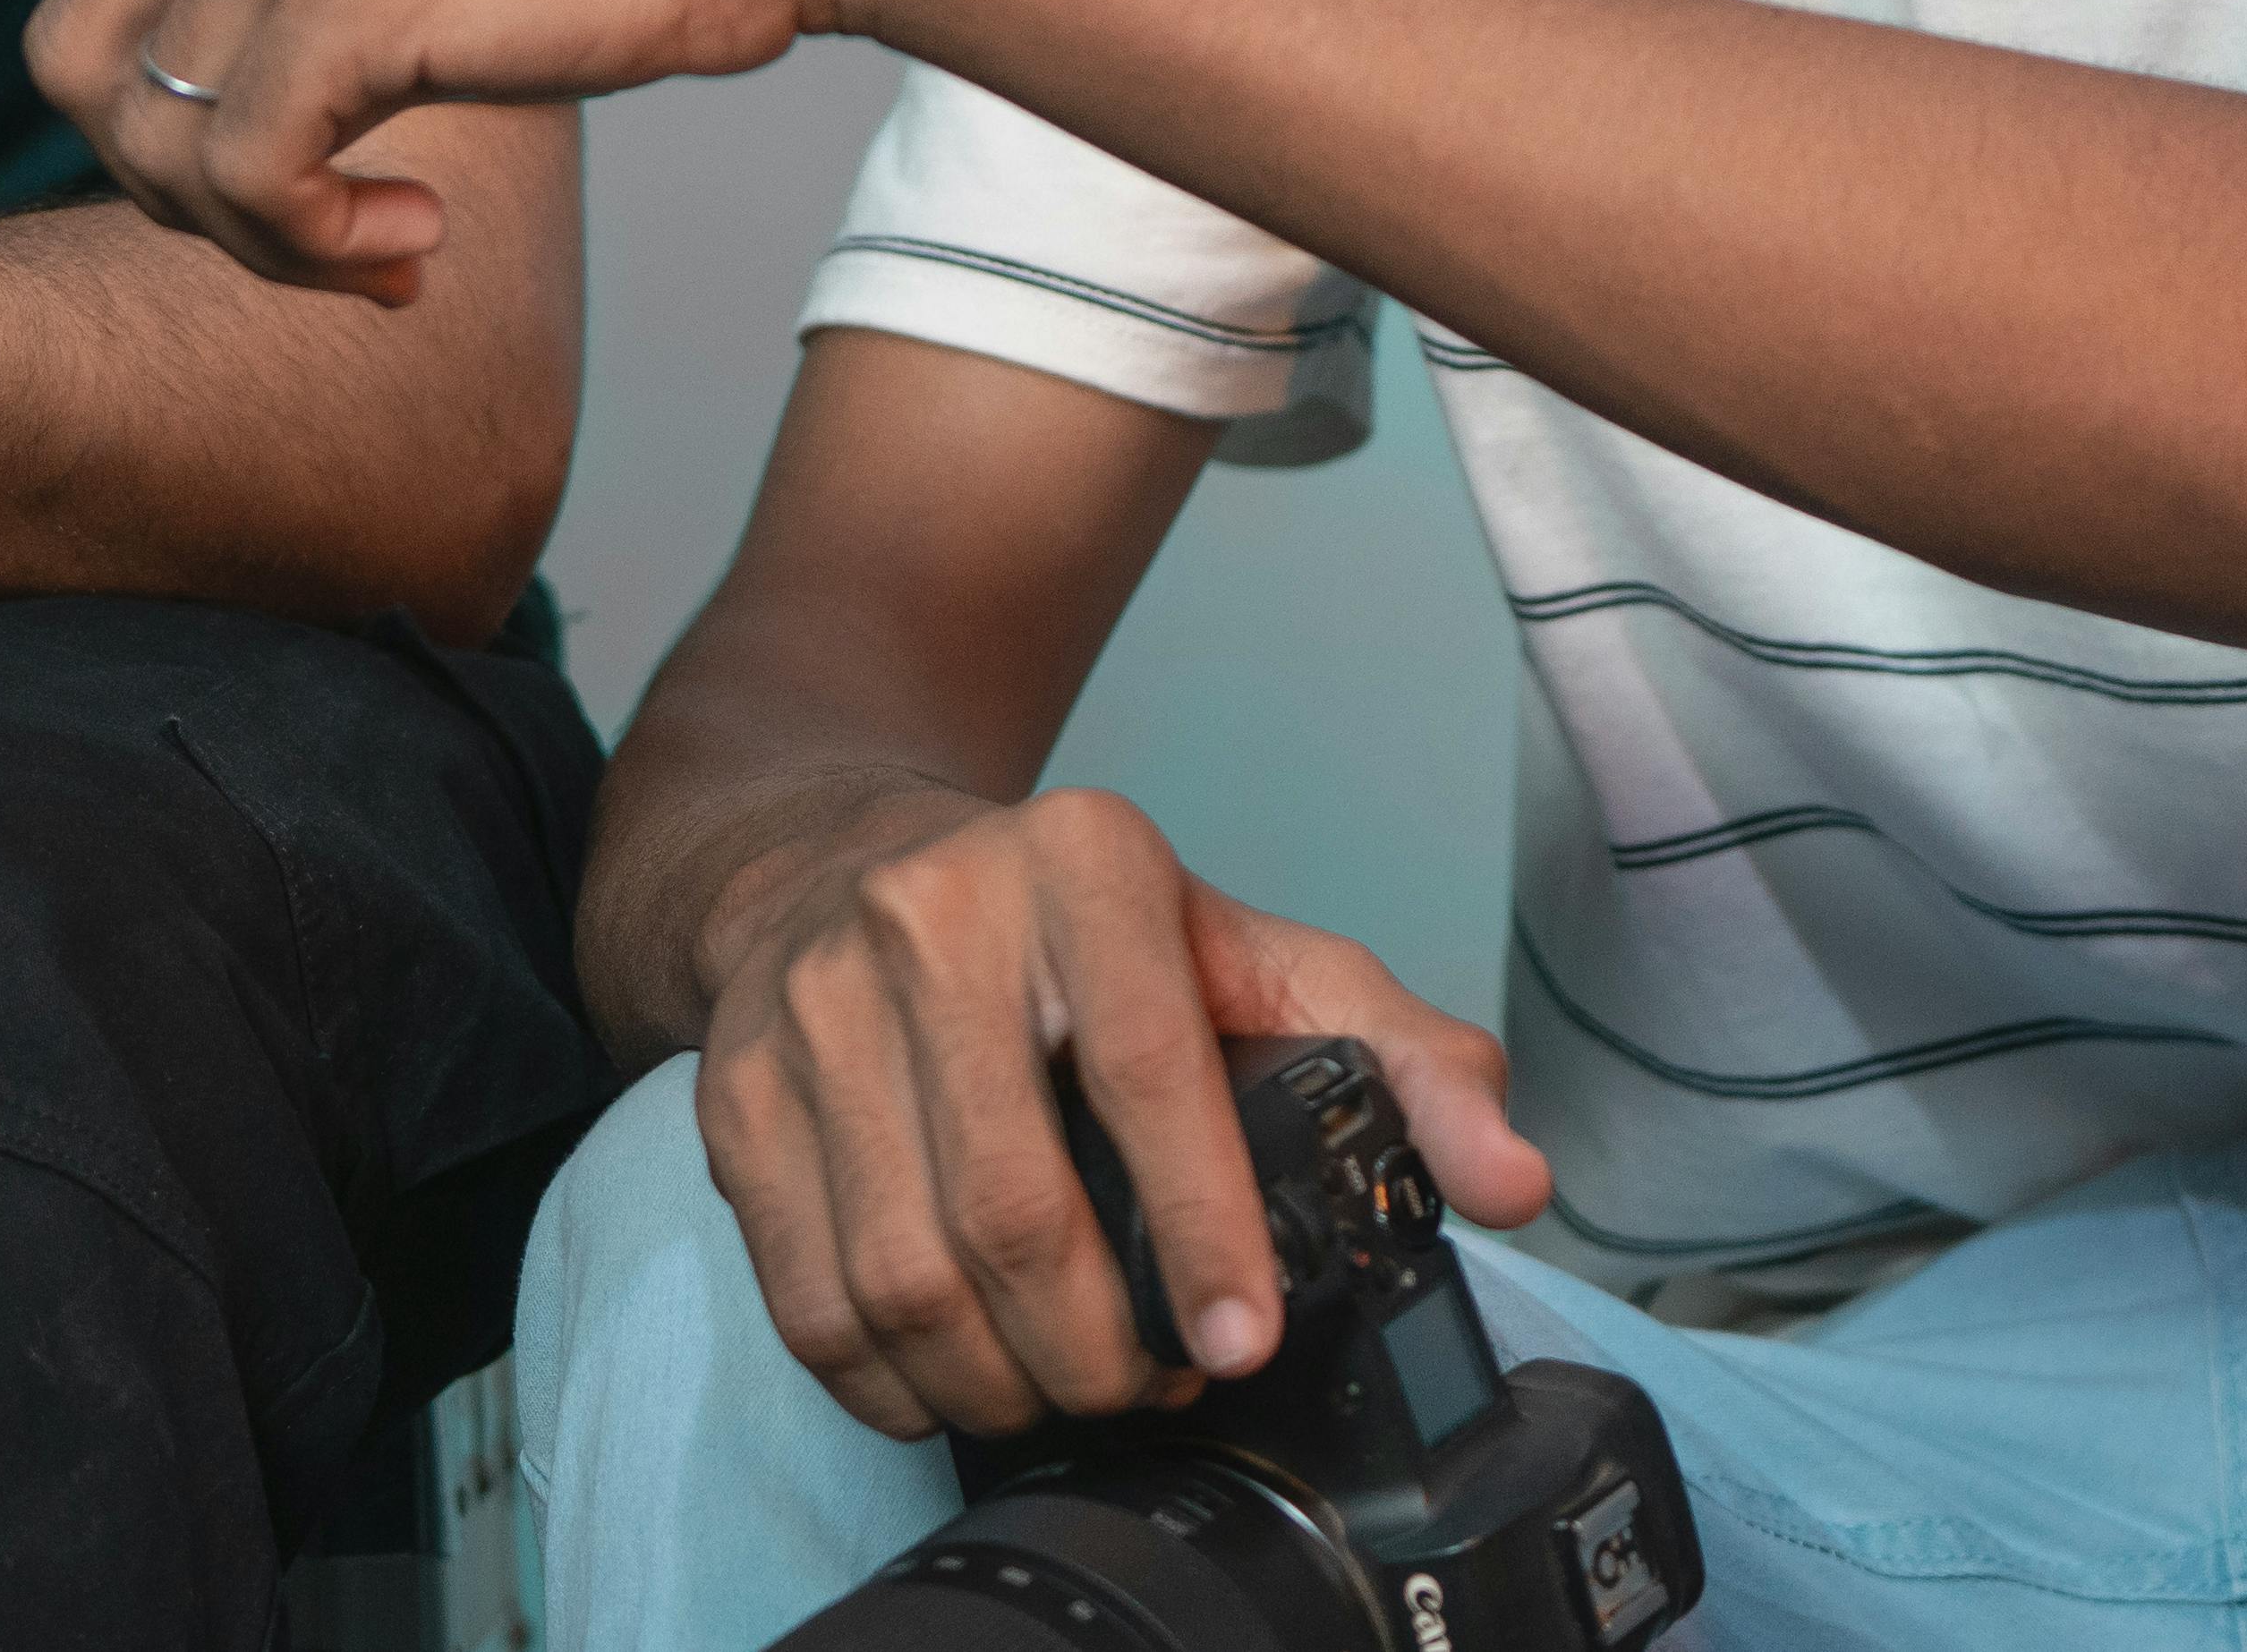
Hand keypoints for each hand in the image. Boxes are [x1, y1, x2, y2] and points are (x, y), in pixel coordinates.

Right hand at [690, 784, 1549, 1444]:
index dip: (1205, 1230)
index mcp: (1082, 863)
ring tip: (1067, 1389)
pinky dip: (890, 1382)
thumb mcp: (1248, 955)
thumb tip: (1513, 1178)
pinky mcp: (733, 1090)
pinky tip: (958, 1378)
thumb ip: (1400, 1058)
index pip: (1149, 1069)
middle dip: (1101, 1347)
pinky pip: (807, 1297)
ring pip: (904, 1271)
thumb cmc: (1072, 932)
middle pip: (1014, 1204)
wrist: (838, 858)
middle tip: (1156, 1383)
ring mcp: (812, 1002)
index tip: (1241, 1341)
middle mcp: (930, 913)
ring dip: (1001, 1381)